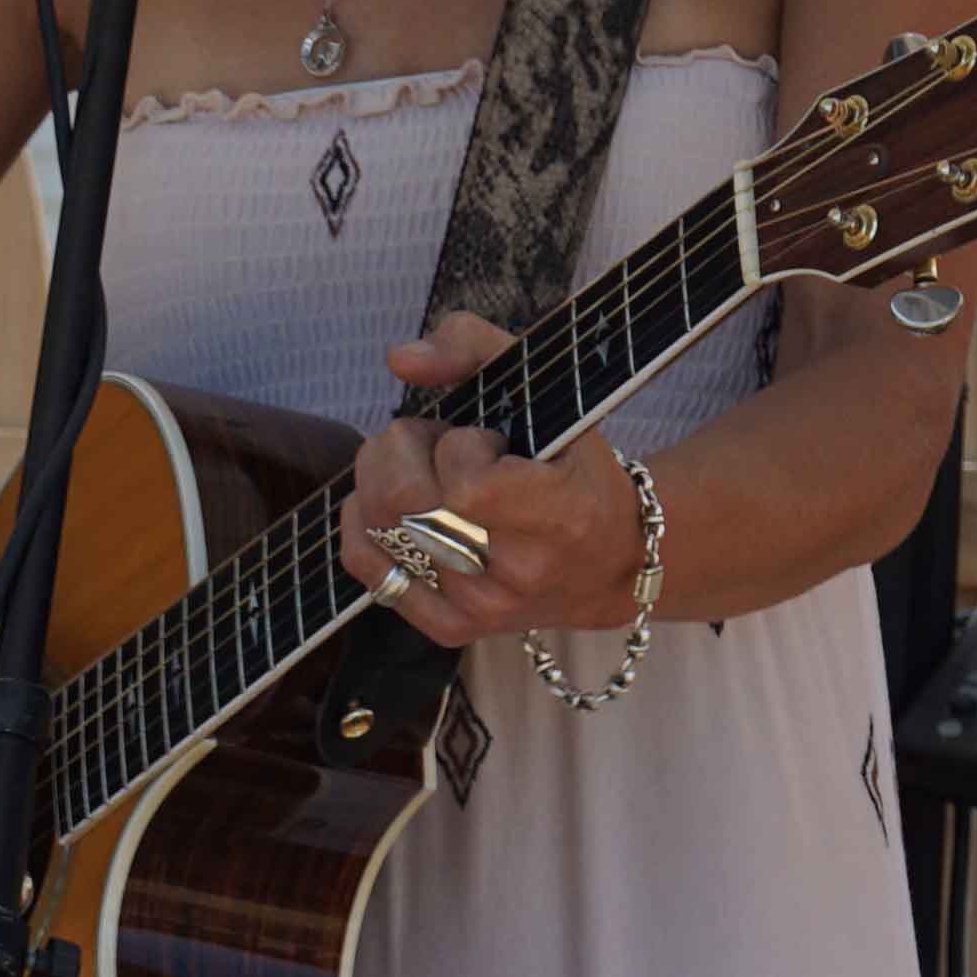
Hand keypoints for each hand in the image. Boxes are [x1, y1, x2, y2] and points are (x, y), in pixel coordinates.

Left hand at [339, 311, 644, 639]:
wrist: (613, 562)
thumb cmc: (577, 468)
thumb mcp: (551, 393)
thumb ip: (478, 347)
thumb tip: (400, 358)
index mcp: (561, 518)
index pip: (465, 483)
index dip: (458, 445)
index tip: (485, 440)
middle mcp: (518, 575)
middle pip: (404, 502)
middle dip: (401, 448)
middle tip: (430, 440)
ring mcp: (480, 608)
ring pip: (378, 530)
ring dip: (381, 480)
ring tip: (421, 473)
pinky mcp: (449, 628)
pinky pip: (368, 571)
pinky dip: (363, 525)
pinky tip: (391, 506)